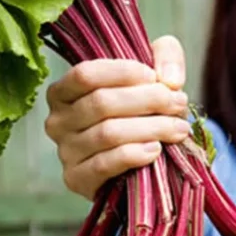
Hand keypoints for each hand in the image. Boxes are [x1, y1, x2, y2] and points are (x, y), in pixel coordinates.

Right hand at [45, 36, 190, 199]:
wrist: (137, 164)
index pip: (86, 74)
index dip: (123, 72)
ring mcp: (65, 152)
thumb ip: (165, 57)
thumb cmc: (140, 113)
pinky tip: (155, 150)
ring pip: (108, 133)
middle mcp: (57, 121)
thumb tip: (169, 79)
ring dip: (151, 128)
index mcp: (64, 92)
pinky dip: (134, 155)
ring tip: (178, 128)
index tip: (155, 77)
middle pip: (101, 103)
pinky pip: (105, 164)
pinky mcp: (77, 179)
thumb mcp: (152, 76)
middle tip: (178, 103)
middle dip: (148, 100)